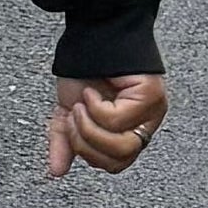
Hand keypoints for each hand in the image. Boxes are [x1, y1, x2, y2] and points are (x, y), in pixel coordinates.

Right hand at [47, 74, 168, 177]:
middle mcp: (144, 124)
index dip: (87, 152)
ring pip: (122, 145)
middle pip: (118, 160)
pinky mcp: (151, 96)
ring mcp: (152, 111)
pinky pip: (119, 120)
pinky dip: (97, 107)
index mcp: (127, 132)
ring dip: (90, 126)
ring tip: (82, 103)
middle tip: (75, 116)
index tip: (70, 127)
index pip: (113, 165)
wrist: (91, 35)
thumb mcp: (67, 112)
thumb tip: (56, 172)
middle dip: (86, 141)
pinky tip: (93, 91)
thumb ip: (64, 142)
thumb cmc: (82, 70)